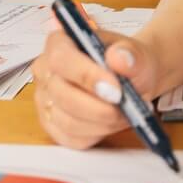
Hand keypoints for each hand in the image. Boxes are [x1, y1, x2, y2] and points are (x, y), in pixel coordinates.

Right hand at [31, 22, 168, 149]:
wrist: (134, 79)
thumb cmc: (129, 62)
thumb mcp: (137, 53)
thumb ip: (130, 53)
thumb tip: (119, 58)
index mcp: (59, 43)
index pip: (61, 58)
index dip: (87, 75)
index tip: (115, 90)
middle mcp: (46, 71)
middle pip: (62, 95)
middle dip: (99, 107)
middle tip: (126, 106)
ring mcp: (46, 100)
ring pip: (68, 121)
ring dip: (102, 122)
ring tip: (126, 113)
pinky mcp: (53, 126)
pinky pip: (72, 139)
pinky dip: (98, 133)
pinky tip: (113, 122)